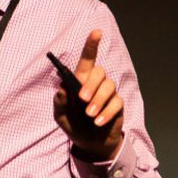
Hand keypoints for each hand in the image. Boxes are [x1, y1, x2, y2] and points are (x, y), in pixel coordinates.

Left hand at [53, 30, 123, 160]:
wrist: (90, 144)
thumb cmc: (75, 125)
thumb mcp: (61, 117)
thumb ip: (59, 103)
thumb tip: (62, 89)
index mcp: (81, 81)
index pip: (87, 59)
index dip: (92, 44)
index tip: (96, 32)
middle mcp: (96, 83)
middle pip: (99, 72)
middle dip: (91, 85)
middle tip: (82, 100)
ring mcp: (108, 94)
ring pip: (109, 86)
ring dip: (99, 101)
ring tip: (90, 115)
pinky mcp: (117, 105)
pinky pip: (116, 103)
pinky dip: (107, 112)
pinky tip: (99, 122)